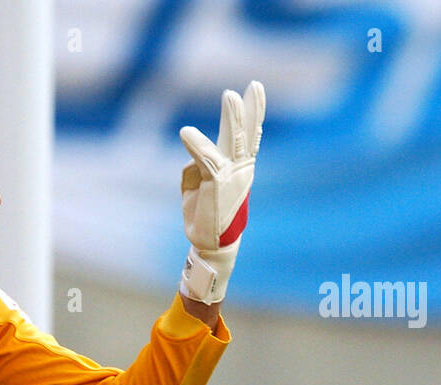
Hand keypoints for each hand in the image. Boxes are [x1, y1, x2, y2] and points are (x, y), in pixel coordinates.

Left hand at [178, 80, 264, 304]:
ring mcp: (231, 174)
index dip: (253, 113)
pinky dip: (196, 144)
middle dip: (250, 109)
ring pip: (233, 140)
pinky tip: (186, 133)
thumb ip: (196, 164)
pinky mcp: (217, 182)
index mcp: (237, 167)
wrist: (209, 243)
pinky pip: (206, 158)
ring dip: (232, 117)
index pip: (248, 136)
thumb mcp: (197, 184)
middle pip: (247, 132)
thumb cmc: (204, 214)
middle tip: (255, 85)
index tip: (255, 90)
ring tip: (230, 94)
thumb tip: (193, 158)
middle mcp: (240, 168)